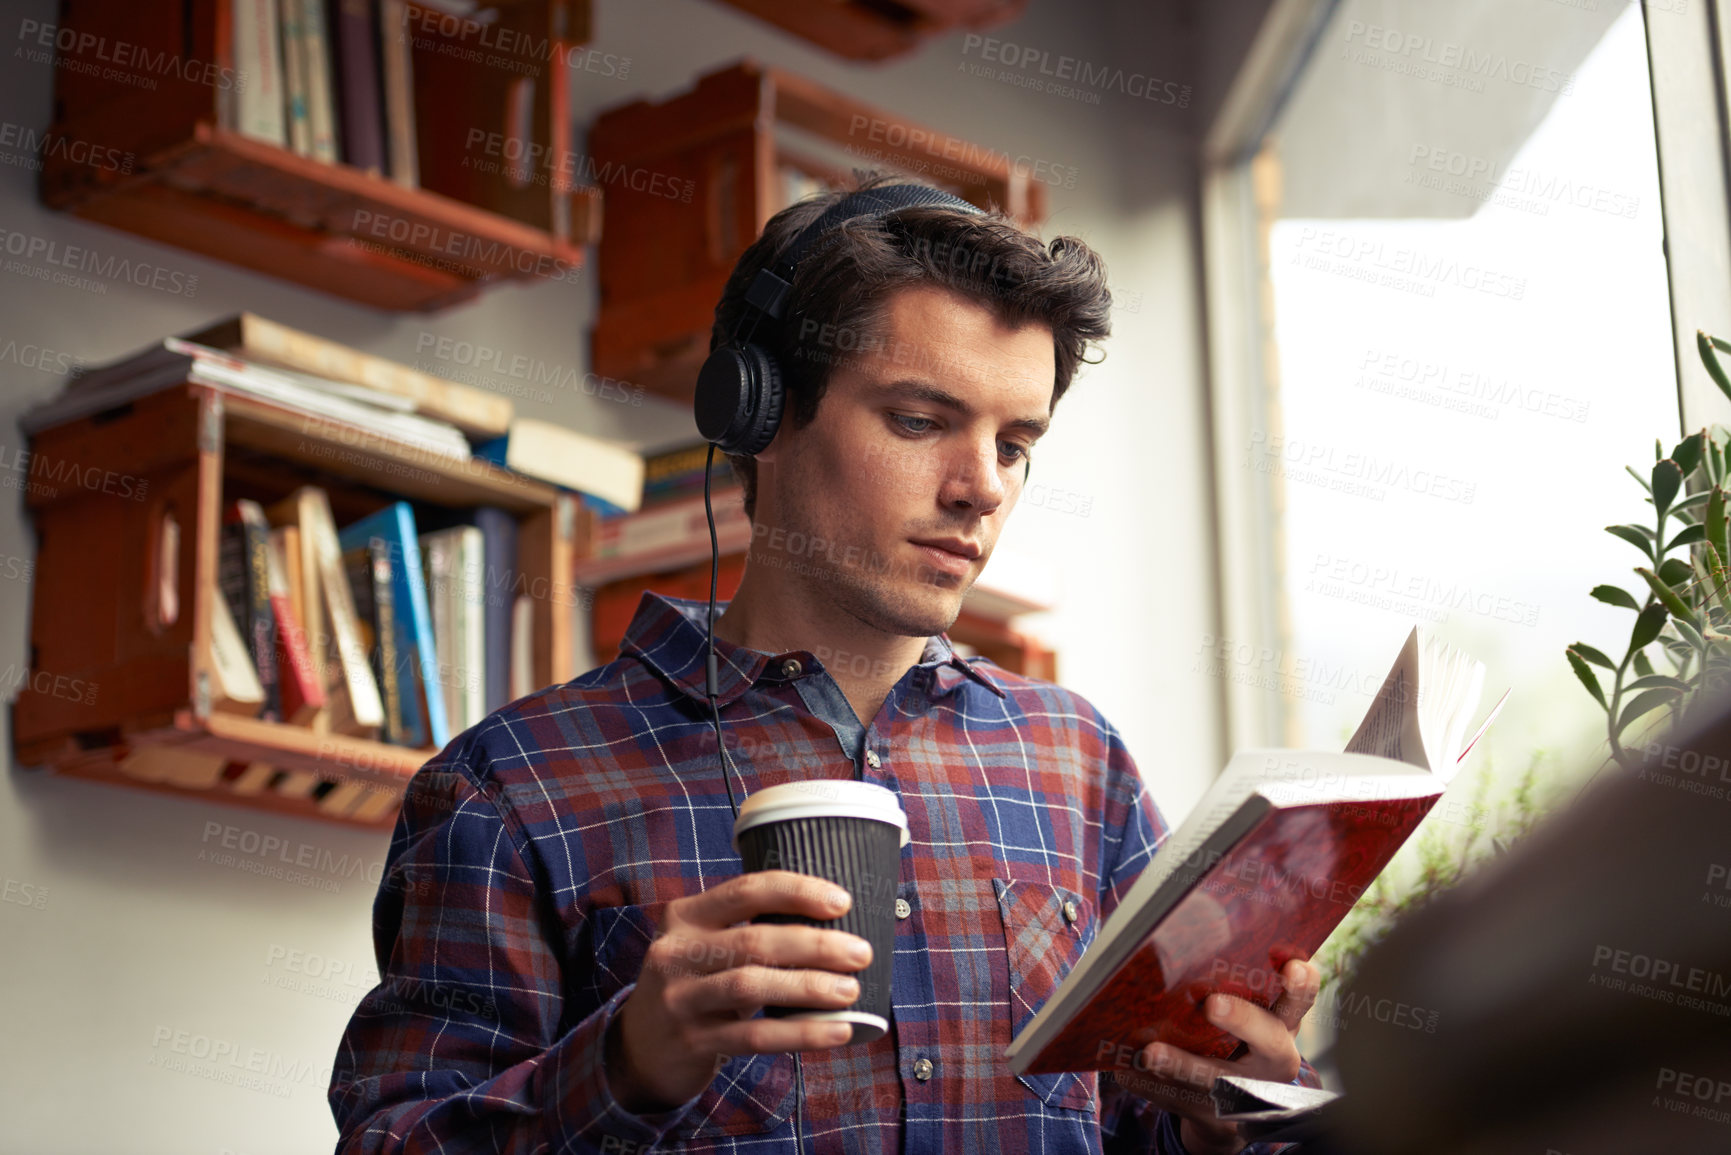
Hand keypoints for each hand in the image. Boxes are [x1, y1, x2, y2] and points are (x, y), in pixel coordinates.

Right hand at [604, 871, 872, 1113]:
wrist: (639, 1046)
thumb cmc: (695, 983)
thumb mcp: (704, 945)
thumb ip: (748, 928)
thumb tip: (835, 921)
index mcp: (685, 916)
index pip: (746, 890)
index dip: (797, 892)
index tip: (842, 901)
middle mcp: (676, 952)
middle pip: (754, 940)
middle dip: (815, 945)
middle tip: (860, 952)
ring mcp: (680, 999)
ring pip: (752, 986)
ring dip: (809, 987)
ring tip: (850, 990)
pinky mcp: (692, 1042)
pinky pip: (754, 1037)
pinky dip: (801, 1033)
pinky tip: (836, 1030)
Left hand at [1112, 958, 1320, 1154]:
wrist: (1235, 1108)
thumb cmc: (1236, 1040)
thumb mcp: (1248, 1014)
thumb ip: (1233, 984)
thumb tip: (1180, 938)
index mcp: (1282, 1026)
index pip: (1299, 1001)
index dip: (1301, 985)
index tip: (1292, 967)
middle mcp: (1273, 1061)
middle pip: (1268, 1040)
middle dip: (1243, 1019)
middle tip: (1212, 1004)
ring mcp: (1248, 1094)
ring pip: (1217, 1079)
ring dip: (1183, 1064)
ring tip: (1151, 1052)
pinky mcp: (1217, 1118)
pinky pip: (1179, 1101)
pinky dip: (1150, 1085)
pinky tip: (1126, 1070)